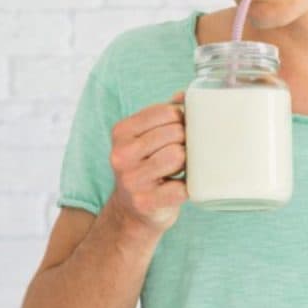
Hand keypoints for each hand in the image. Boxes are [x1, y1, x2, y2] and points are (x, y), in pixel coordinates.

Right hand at [107, 91, 188, 234]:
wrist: (131, 212)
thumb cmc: (146, 167)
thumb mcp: (147, 137)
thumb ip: (166, 113)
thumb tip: (186, 95)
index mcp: (121, 132)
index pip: (166, 112)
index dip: (182, 120)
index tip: (180, 131)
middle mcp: (121, 155)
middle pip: (175, 133)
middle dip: (185, 142)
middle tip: (180, 154)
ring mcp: (131, 180)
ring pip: (178, 156)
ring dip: (186, 164)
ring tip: (178, 170)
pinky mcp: (145, 202)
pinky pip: (181, 187)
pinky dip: (187, 188)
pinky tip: (178, 188)